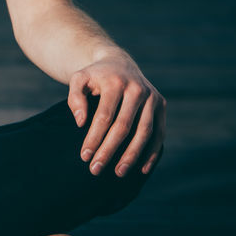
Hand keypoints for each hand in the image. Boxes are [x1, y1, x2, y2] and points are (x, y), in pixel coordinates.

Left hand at [67, 55, 165, 177]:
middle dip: (109, 150)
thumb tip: (81, 122)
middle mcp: (137, 88)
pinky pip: (159, 133)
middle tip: (96, 169)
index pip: (104, 116)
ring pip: (144, 132)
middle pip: (123, 126)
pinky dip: (152, 152)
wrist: (118, 62)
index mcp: (115, 82)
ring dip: (132, 155)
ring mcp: (152, 96)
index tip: (84, 157)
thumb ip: (74, 98)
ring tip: (118, 173)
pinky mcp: (161, 104)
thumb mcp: (78, 79)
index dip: (94, 138)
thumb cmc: (95, 76)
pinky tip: (141, 169)